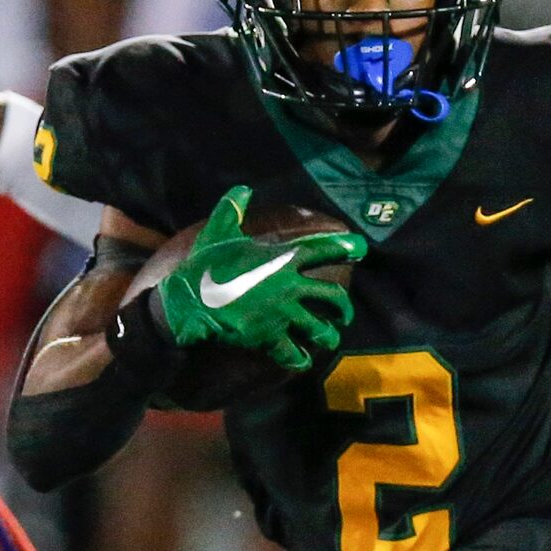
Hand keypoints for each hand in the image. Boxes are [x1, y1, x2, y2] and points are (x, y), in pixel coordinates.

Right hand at [153, 186, 362, 372]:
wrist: (188, 302)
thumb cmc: (204, 265)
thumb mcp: (218, 230)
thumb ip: (233, 207)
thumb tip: (243, 188)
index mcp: (282, 259)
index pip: (322, 250)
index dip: (345, 247)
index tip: (361, 248)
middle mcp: (289, 286)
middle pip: (332, 296)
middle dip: (343, 306)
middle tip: (345, 313)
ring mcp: (282, 314)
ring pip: (319, 328)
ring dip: (327, 335)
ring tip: (328, 339)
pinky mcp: (269, 337)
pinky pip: (293, 352)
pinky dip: (300, 359)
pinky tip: (303, 361)